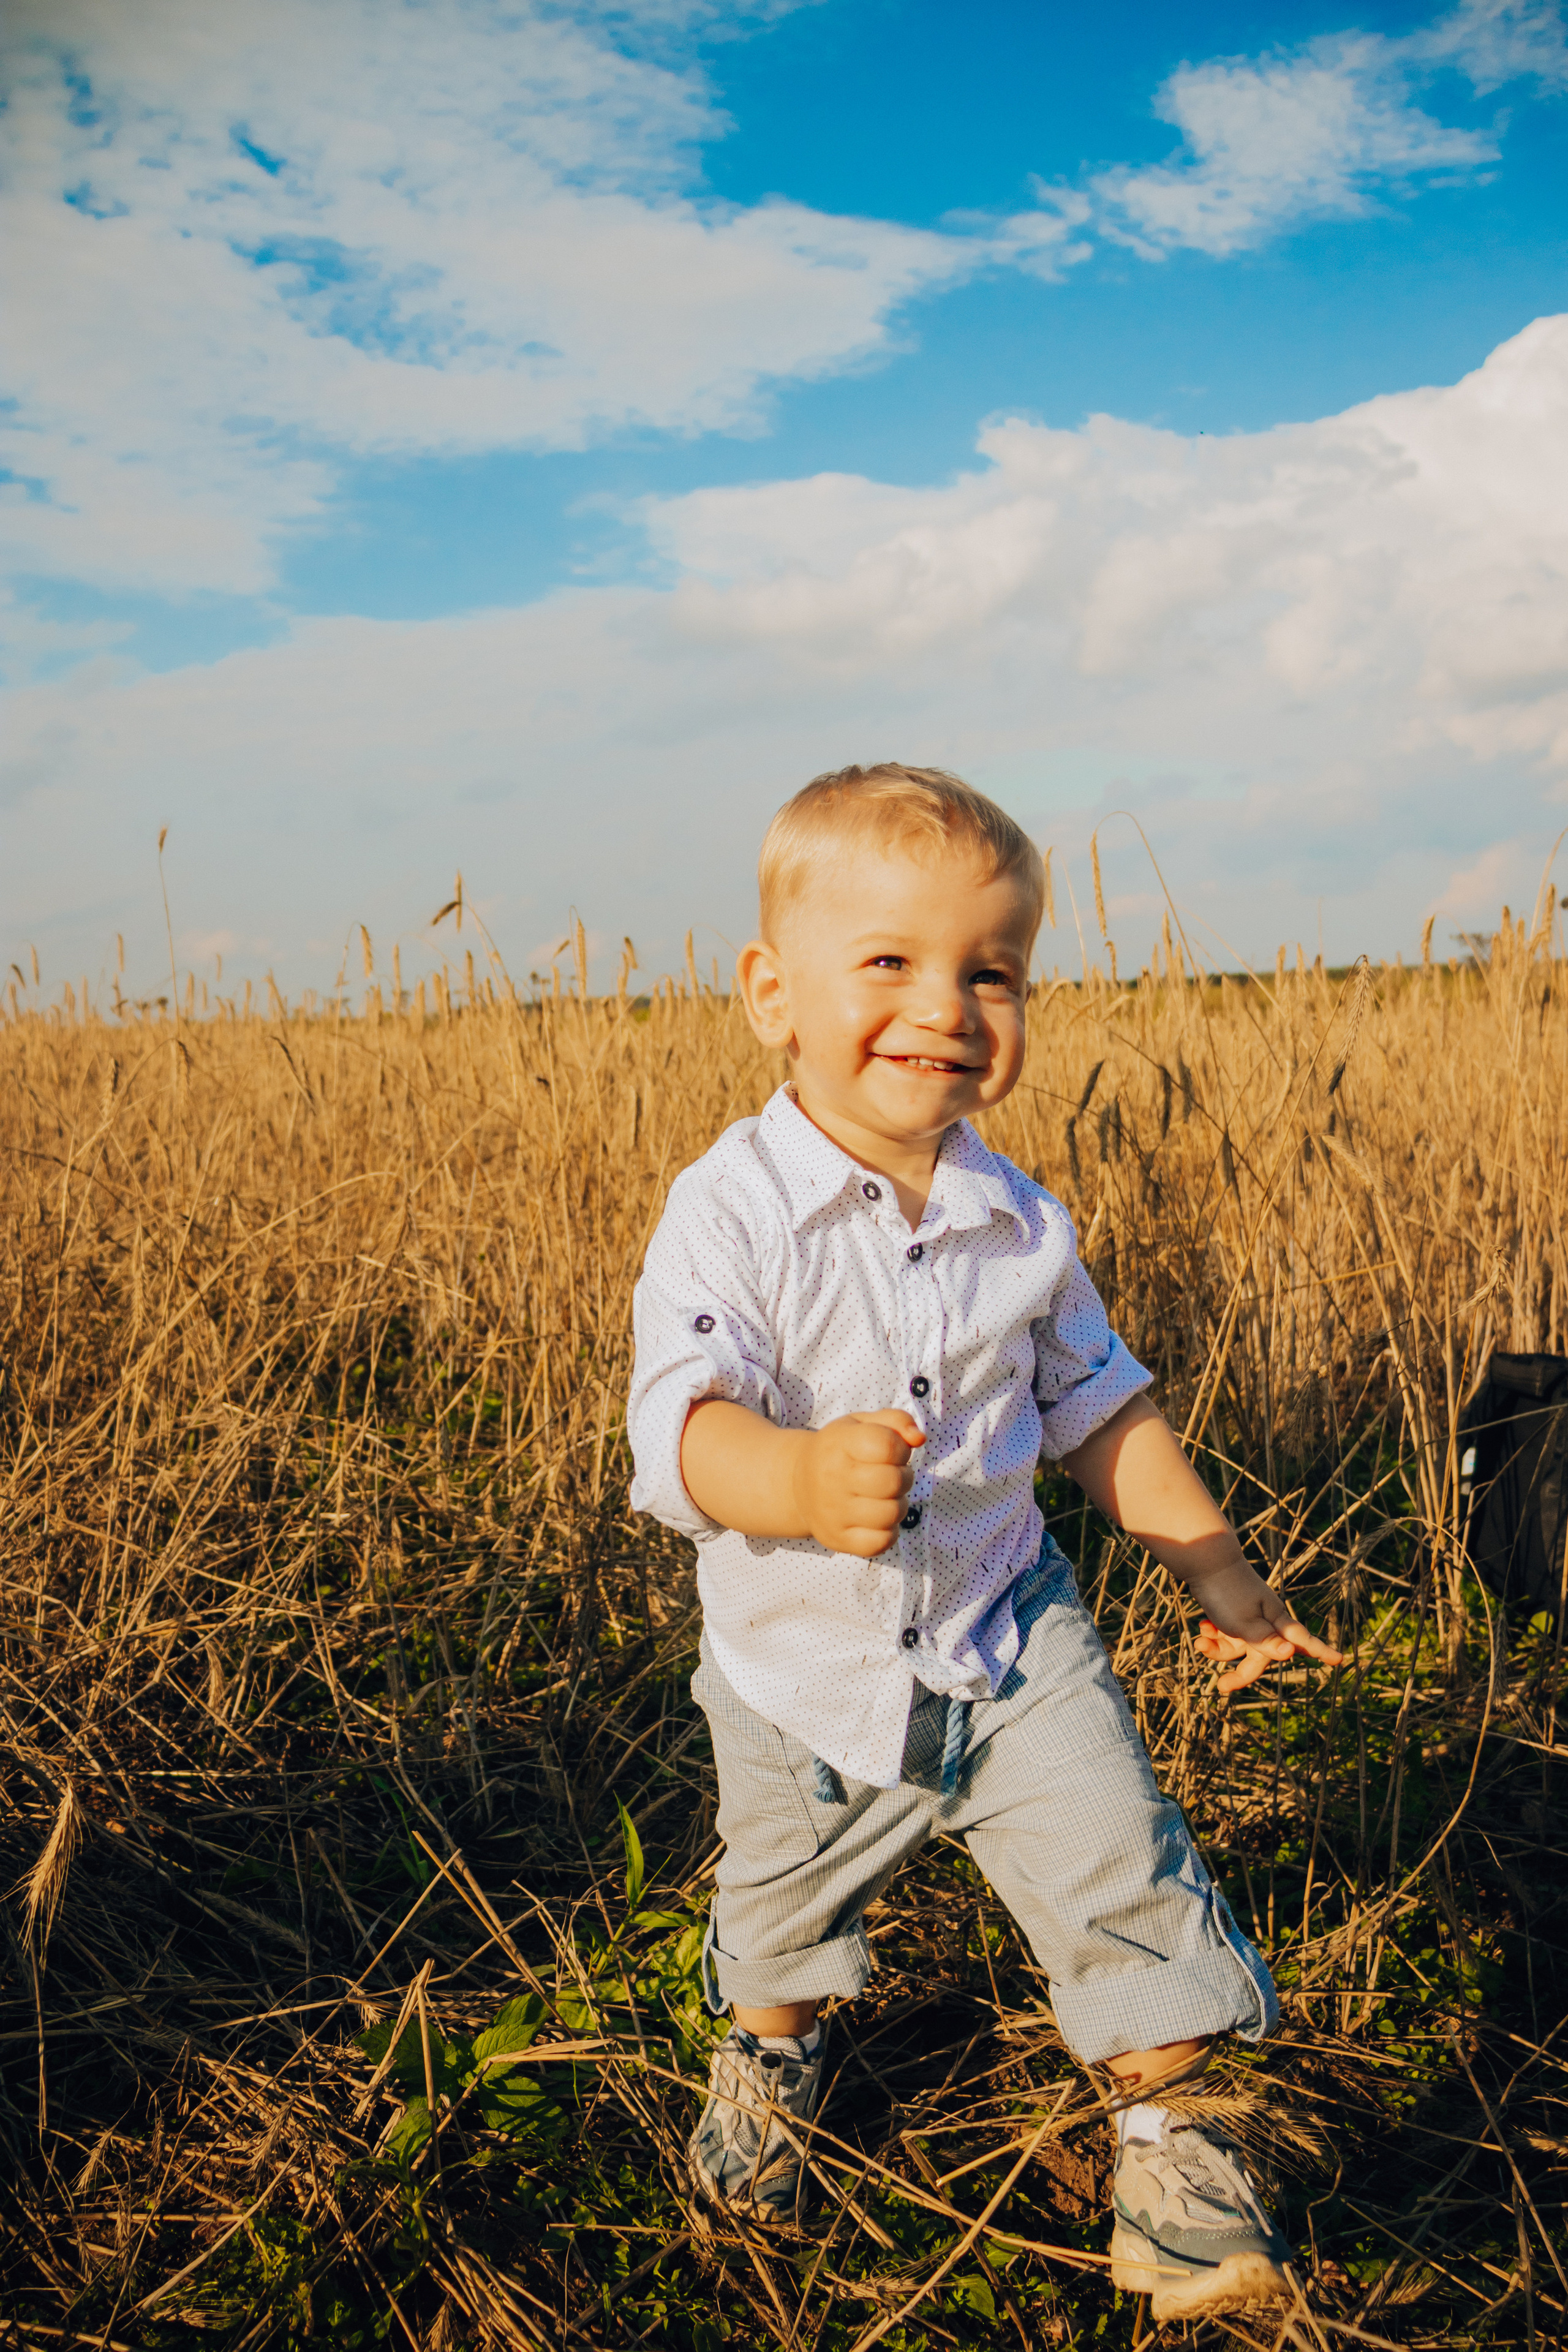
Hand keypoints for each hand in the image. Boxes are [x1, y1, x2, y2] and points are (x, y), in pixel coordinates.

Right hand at [792, 1410, 924, 1556]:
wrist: (797, 1484)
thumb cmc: (840, 1451)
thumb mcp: (862, 1424)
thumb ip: (896, 1421)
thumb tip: (919, 1438)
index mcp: (839, 1443)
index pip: (888, 1445)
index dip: (901, 1448)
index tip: (892, 1451)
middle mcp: (832, 1478)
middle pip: (893, 1482)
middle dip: (903, 1477)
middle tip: (891, 1475)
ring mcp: (833, 1513)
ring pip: (892, 1514)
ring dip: (898, 1504)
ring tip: (883, 1497)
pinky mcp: (837, 1539)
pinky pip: (881, 1542)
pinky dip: (888, 1531)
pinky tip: (877, 1518)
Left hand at [1191, 1564, 1344, 1694]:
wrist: (1205, 1560)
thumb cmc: (1227, 1592)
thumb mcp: (1245, 1623)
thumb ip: (1266, 1641)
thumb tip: (1291, 1653)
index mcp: (1276, 1621)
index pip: (1303, 1640)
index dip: (1321, 1651)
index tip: (1340, 1660)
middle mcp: (1265, 1620)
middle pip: (1260, 1656)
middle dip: (1241, 1673)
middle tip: (1223, 1686)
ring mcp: (1247, 1616)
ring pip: (1238, 1646)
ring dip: (1218, 1648)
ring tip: (1201, 1639)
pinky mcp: (1231, 1612)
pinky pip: (1225, 1634)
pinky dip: (1213, 1635)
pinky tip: (1203, 1627)